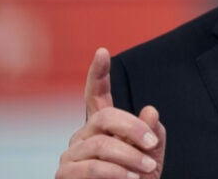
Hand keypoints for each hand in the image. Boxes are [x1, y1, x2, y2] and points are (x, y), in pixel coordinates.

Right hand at [56, 48, 166, 178]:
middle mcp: (83, 135)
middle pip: (105, 117)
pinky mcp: (65, 174)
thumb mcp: (151, 154)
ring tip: (148, 168)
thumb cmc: (138, 178)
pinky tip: (131, 178)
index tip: (103, 51)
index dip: (99, 73)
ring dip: (129, 156)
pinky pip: (92, 167)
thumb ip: (153, 133)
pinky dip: (115, 173)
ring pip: (101, 145)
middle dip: (133, 128)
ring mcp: (70, 154)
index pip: (97, 95)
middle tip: (153, 143)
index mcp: (103, 125)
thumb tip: (150, 110)